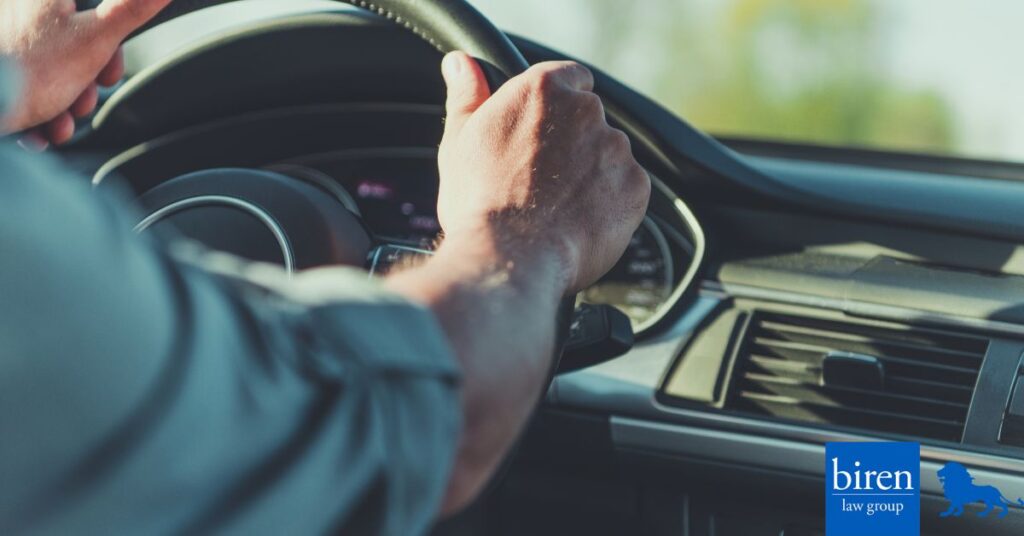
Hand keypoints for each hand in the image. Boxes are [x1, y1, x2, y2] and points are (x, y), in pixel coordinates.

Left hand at [0, 0, 171, 144]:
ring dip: (61, 106)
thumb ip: (132, 7)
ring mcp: (4, 41)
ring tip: (57, 123)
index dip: (108, 47)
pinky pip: (19, 90)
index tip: (107, 73)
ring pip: (44, 72)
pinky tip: (36, 130)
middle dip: (82, 85)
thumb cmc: (27, 71)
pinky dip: (32, 113)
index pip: (92, 14)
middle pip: (67, 45)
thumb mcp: (96, 40)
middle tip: (81, 101)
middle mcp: (17, 13)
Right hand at [436, 52, 649, 293]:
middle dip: (573, 144)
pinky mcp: (635, 187)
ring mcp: (615, 150)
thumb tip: (462, 64)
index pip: (570, 78)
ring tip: (557, 207)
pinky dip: (610, 204)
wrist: (510, 256)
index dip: (557, 106)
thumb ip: (468, 96)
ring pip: (609, 156)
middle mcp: (586, 112)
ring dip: (592, 173)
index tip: (544, 130)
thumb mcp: (459, 142)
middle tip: (541, 178)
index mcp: (543, 89)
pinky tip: (577, 221)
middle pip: (590, 119)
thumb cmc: (480, 202)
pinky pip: (627, 190)